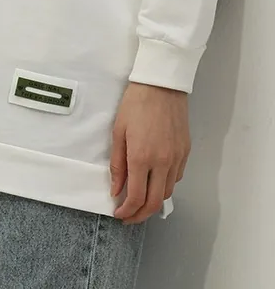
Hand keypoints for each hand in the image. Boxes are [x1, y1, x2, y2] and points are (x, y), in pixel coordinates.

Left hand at [110, 82, 190, 224]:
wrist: (161, 85)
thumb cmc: (136, 103)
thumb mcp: (118, 131)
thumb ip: (118, 164)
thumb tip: (116, 189)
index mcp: (142, 157)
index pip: (136, 197)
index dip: (127, 211)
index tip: (119, 213)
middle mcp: (163, 162)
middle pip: (155, 202)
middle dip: (140, 215)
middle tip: (129, 217)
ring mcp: (177, 158)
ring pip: (167, 192)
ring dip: (154, 202)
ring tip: (140, 200)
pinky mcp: (186, 152)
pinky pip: (176, 178)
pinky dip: (165, 186)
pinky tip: (155, 181)